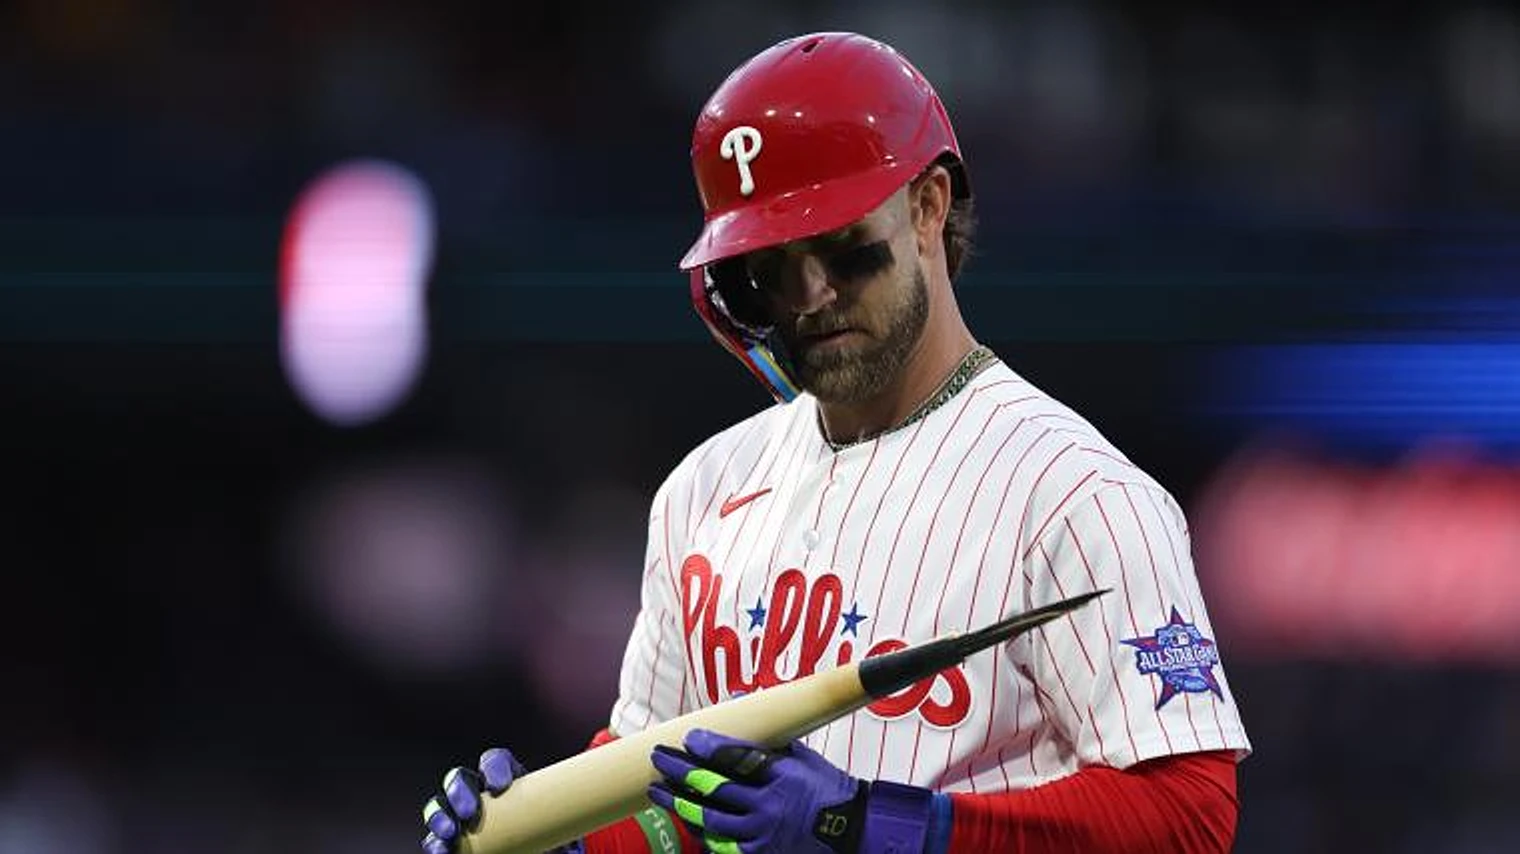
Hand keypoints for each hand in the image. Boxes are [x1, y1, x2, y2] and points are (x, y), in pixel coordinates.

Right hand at [420, 747, 583, 853]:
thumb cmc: (552, 838)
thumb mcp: (558, 828)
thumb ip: (559, 829)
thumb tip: (571, 848)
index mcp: (508, 780)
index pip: (496, 761)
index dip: (495, 768)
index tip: (501, 786)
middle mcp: (480, 793)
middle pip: (460, 778)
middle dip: (460, 790)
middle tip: (470, 811)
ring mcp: (461, 816)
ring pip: (440, 804)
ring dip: (439, 814)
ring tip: (450, 832)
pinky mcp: (451, 840)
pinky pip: (435, 838)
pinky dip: (434, 843)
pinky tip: (441, 850)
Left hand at [648, 730, 866, 852]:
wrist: (850, 835)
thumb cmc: (825, 789)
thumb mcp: (803, 756)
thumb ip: (768, 733)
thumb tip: (737, 697)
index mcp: (783, 776)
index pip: (738, 758)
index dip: (709, 747)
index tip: (689, 737)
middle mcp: (770, 806)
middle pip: (715, 788)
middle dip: (680, 771)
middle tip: (659, 758)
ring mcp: (763, 836)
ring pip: (710, 820)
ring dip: (679, 804)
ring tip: (659, 791)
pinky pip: (720, 845)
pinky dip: (701, 831)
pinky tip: (686, 819)